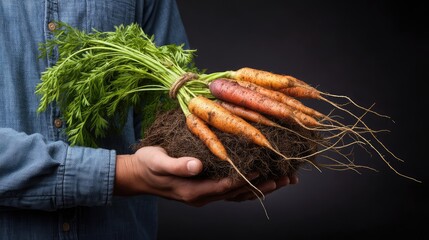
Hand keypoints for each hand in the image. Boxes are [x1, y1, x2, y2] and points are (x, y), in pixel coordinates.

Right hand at [114, 146, 297, 205]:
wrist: (138, 175)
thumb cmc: (148, 165)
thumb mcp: (158, 162)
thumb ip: (177, 165)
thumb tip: (196, 166)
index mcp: (194, 190)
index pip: (226, 186)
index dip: (246, 178)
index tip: (264, 169)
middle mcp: (203, 196)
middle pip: (239, 193)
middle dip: (263, 186)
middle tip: (285, 178)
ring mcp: (206, 194)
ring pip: (239, 194)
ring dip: (261, 188)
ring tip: (282, 180)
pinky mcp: (206, 188)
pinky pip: (232, 191)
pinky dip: (249, 186)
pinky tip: (260, 179)